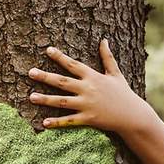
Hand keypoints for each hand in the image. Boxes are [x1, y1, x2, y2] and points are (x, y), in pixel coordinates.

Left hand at [28, 39, 155, 135]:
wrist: (133, 116)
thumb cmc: (124, 94)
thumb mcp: (116, 74)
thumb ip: (107, 57)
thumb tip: (104, 40)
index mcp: (93, 77)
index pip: (73, 64)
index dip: (60, 57)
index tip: (48, 50)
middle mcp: (88, 89)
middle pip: (62, 81)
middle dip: (45, 77)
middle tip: (30, 72)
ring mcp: (87, 105)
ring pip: (62, 101)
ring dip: (46, 99)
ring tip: (31, 97)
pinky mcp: (88, 119)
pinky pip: (69, 121)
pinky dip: (57, 122)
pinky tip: (44, 123)